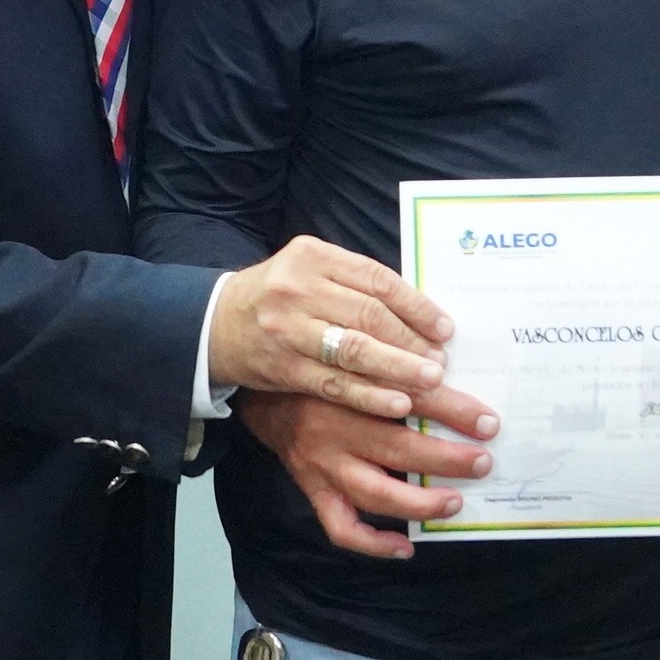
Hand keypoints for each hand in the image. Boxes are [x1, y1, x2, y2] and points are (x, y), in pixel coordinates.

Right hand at [206, 236, 453, 416]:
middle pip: (369, 315)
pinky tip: (397, 402)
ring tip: (431, 380)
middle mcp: (299, 289)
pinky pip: (334, 383)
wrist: (215, 323)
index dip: (416, 306)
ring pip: (355, 350)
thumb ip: (356, 284)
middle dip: (412, 341)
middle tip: (441, 361)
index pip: (377, 279)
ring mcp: (289, 329)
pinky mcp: (283, 366)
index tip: (444, 328)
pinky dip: (369, 394)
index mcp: (313, 256)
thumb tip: (420, 314)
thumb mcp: (311, 272)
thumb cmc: (278, 297)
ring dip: (399, 368)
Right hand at [238, 382, 501, 560]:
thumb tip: (451, 375)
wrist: (267, 397)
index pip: (410, 397)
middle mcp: (335, 428)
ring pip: (376, 493)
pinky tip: (404, 546)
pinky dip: (374, 543)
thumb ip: (396, 368)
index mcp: (350, 387)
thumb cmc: (324, 375)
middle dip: (448, 458)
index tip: (488, 422)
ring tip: (454, 502)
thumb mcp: (356, 360)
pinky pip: (342, 527)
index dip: (454, 410)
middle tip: (483, 461)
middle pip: (399, 447)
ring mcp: (323, 465)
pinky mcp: (314, 490)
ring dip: (420, 503)